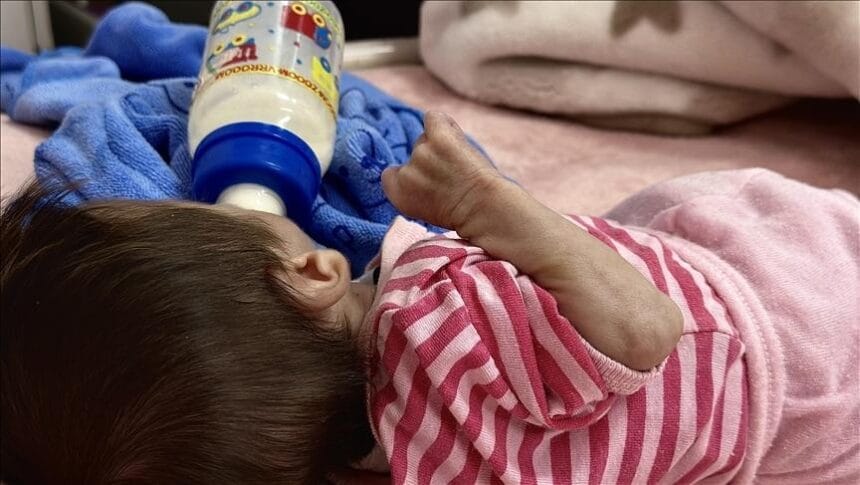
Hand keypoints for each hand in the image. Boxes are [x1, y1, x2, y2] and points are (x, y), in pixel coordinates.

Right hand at [382, 111, 507, 230]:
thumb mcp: (424, 210)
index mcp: (398, 194)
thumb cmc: (463, 215)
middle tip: (454, 177)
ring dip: (442, 147)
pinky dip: (444, 123)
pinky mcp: (439, 137)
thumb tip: (416, 171)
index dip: (414, 176)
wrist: (485, 210)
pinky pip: (434, 118)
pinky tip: (453, 134)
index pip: (393, 174)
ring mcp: (422, 153)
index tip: (430, 184)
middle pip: (414, 154)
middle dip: (431, 163)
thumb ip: (413, 189)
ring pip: (427, 139)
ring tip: (463, 163)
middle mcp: (406, 173)